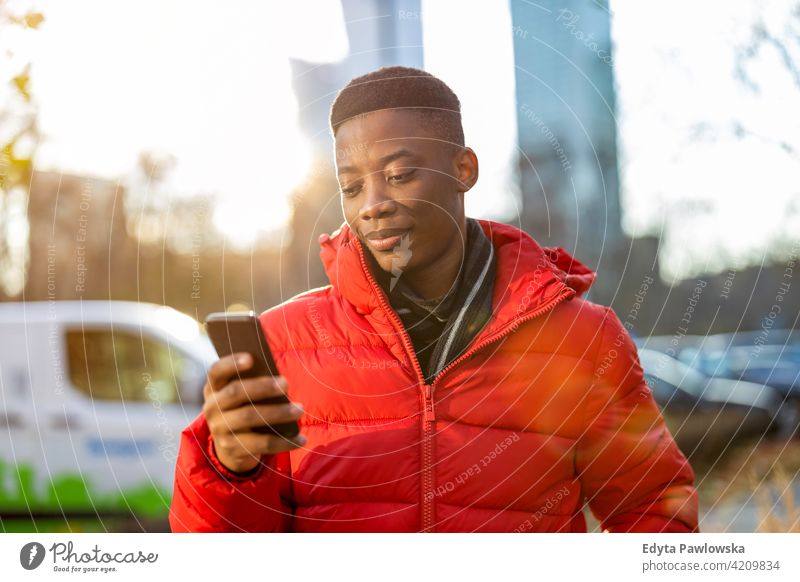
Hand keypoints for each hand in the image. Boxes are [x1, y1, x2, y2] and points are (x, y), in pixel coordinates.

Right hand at [202, 352, 304, 472]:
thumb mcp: (241, 396)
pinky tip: (300, 439)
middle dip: (262, 387)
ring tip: (299, 409)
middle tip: (286, 383)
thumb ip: (253, 383)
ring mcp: (219, 429)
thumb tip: (279, 378)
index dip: (231, 363)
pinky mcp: (232, 448)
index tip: (251, 358)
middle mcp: (212, 408)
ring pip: (250, 417)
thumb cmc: (243, 409)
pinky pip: (261, 444)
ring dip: (278, 412)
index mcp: (213, 388)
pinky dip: (284, 441)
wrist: (231, 448)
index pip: (216, 371)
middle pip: (236, 392)